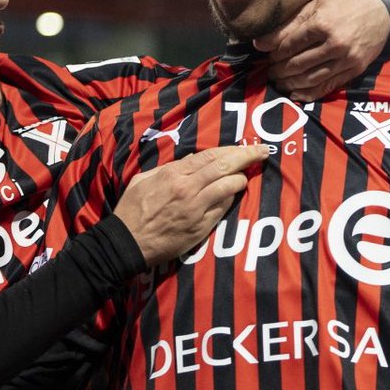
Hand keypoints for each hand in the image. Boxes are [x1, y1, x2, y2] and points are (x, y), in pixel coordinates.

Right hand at [114, 144, 268, 265]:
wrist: (126, 242)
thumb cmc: (132, 210)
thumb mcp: (144, 179)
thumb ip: (169, 168)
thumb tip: (191, 159)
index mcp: (173, 174)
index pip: (210, 156)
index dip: (232, 149)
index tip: (248, 146)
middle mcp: (188, 189)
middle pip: (225, 167)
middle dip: (247, 157)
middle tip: (263, 152)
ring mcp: (196, 209)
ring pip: (229, 187)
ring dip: (240, 179)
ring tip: (246, 176)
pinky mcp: (200, 227)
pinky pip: (223, 208)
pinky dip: (229, 198)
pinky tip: (232, 194)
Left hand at [255, 0, 389, 100]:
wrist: (380, 9)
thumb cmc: (344, 3)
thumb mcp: (315, 5)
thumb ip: (288, 25)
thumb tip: (260, 44)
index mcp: (322, 23)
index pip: (290, 46)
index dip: (275, 53)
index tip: (268, 56)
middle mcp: (335, 44)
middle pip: (298, 64)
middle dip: (280, 70)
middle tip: (271, 72)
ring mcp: (346, 59)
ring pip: (311, 79)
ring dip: (291, 84)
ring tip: (280, 82)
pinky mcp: (354, 70)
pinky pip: (328, 87)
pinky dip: (309, 94)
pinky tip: (296, 94)